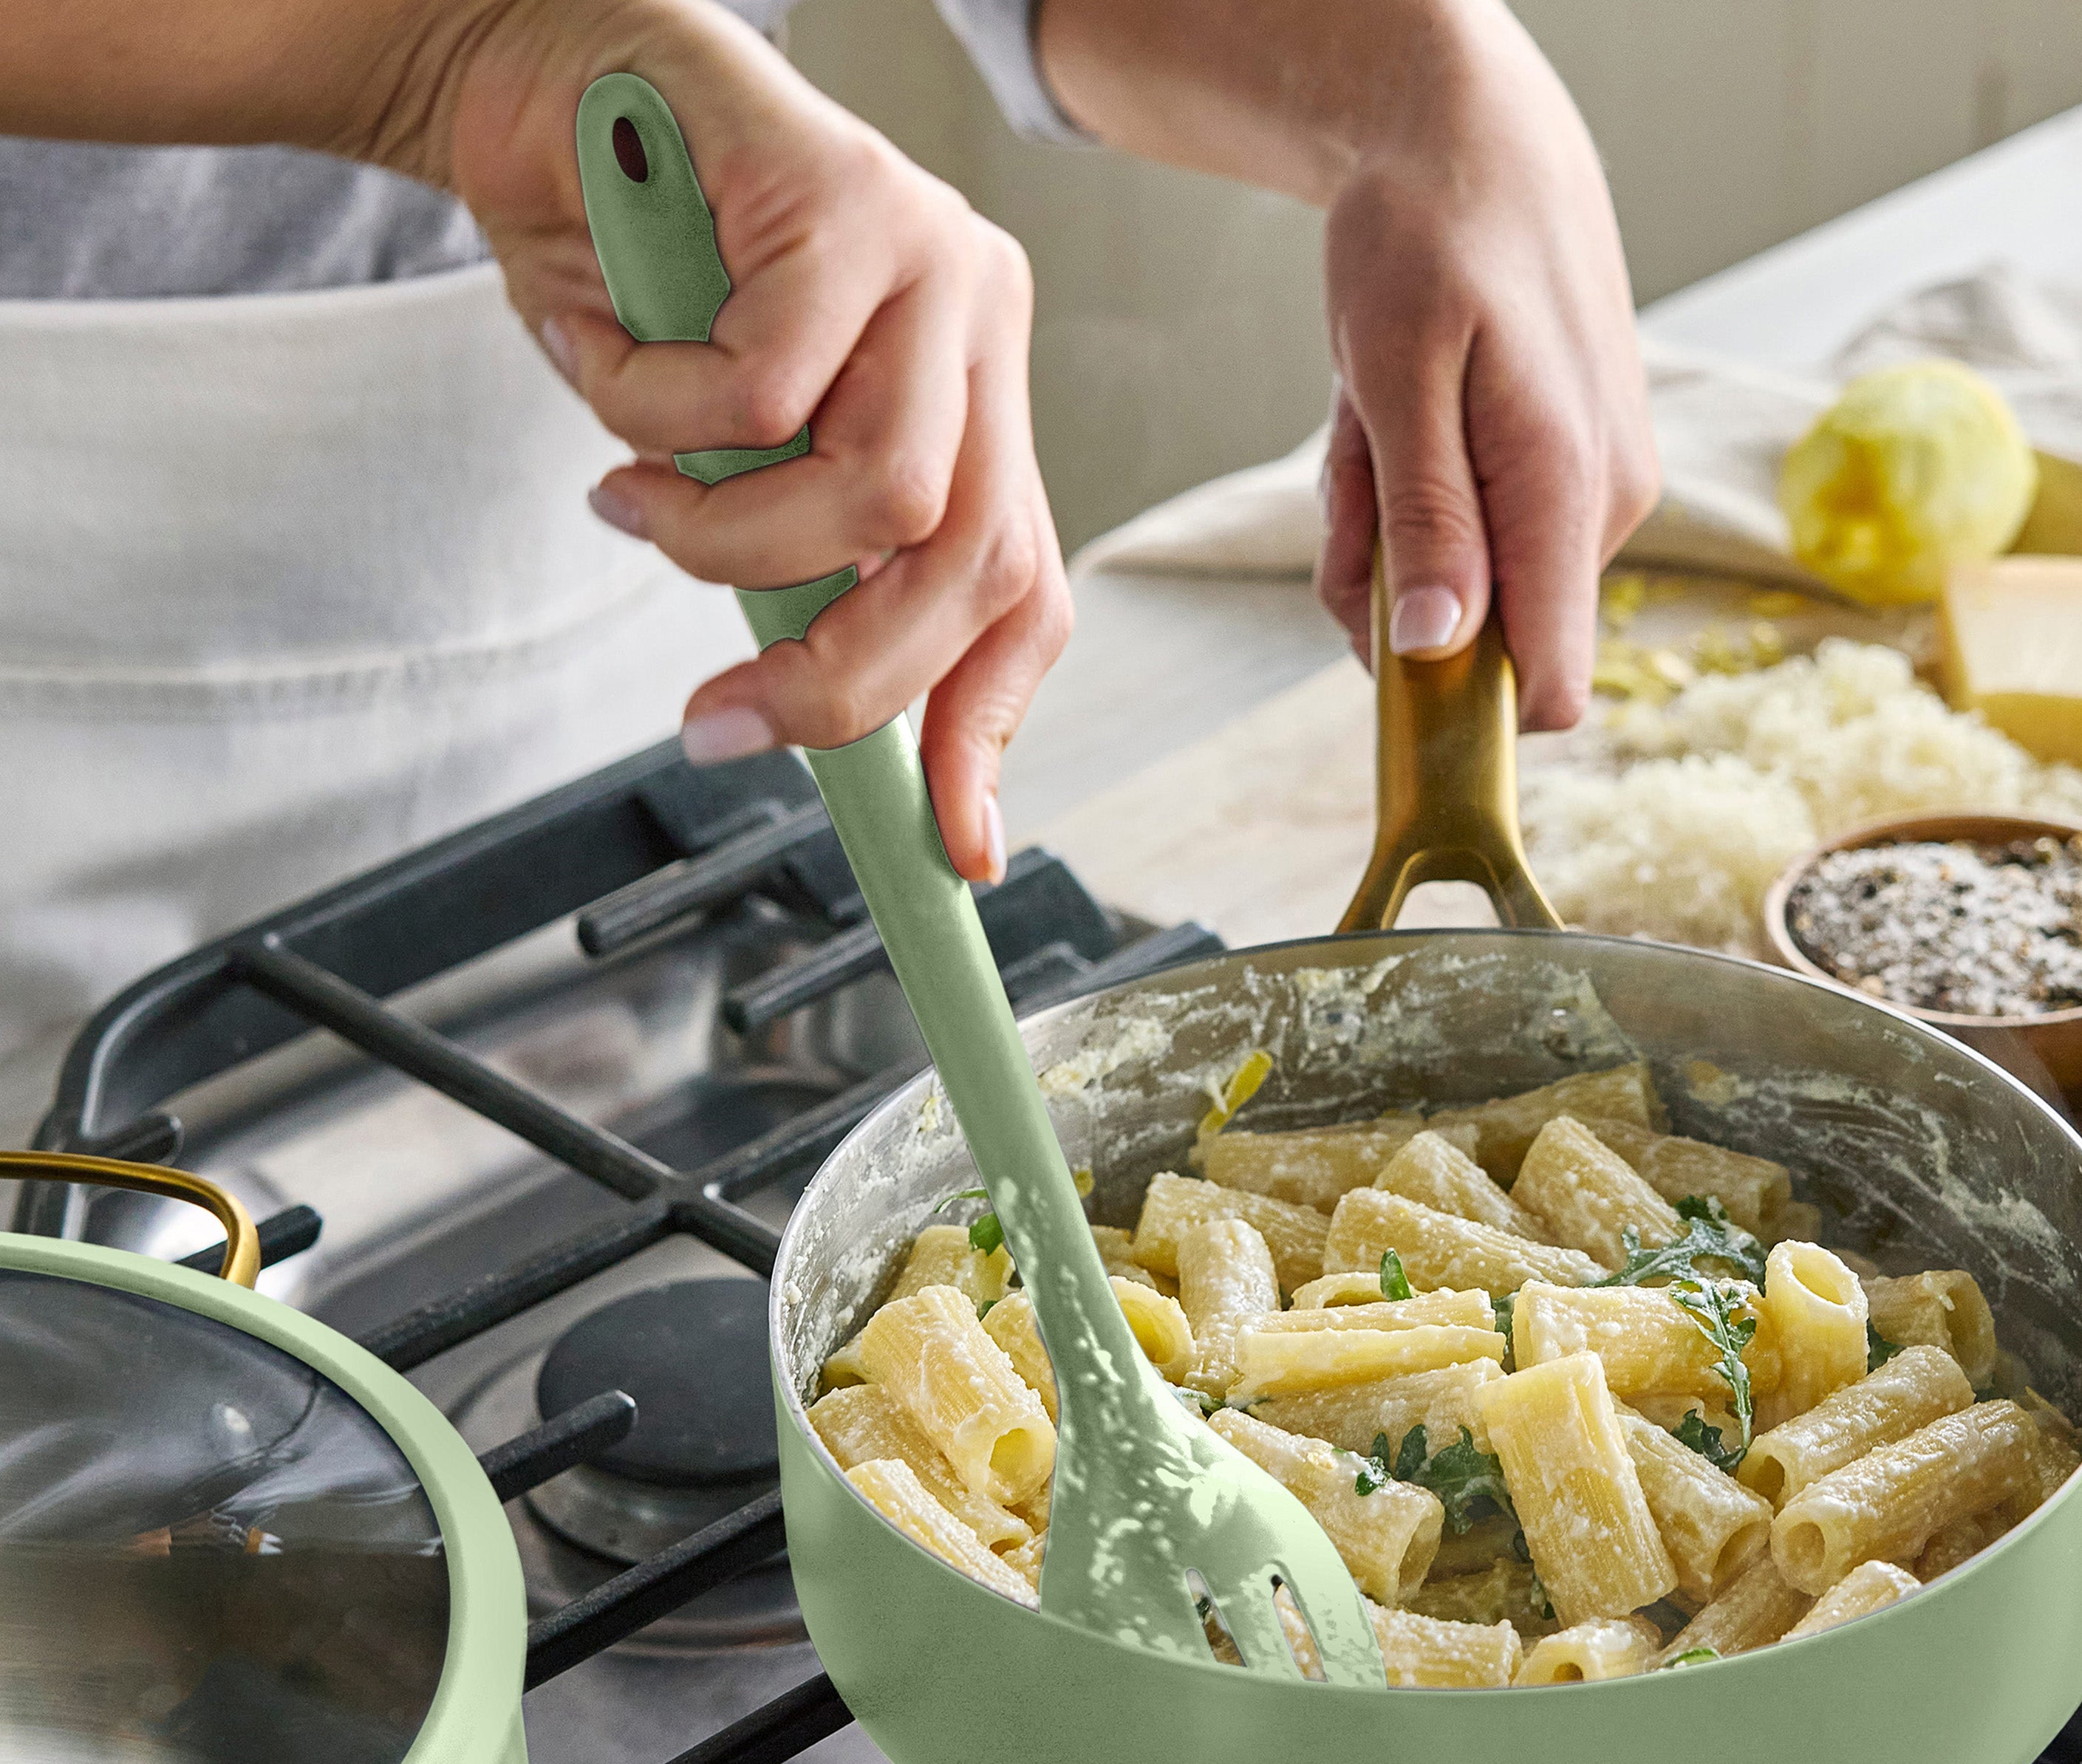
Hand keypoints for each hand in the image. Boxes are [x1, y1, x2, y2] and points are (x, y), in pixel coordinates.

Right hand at [413, 0, 1069, 880]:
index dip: (986, 730)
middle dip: (842, 684)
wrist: (542, 81)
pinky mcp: (848, 193)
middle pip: (969, 567)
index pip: (1021, 592)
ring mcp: (931, 256)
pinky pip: (762, 387)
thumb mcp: (728, 465)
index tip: (951, 846)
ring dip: (731, 544)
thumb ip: (793, 569)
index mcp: (972, 401)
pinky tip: (610, 360)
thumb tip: (803, 722)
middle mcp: (977, 329)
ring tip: (633, 501)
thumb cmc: (634, 282)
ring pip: (883, 494)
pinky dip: (658, 410)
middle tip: (719, 724)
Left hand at [1312, 5, 1655, 726]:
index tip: (1379, 651)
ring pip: (1460, 585)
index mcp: (1565, 489)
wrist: (1473, 141)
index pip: (1547, 685)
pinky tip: (1403, 414)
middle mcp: (1600, 506)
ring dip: (1388, 524)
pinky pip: (1468, 534)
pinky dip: (1410, 491)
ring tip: (1380, 417)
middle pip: (1473, 637)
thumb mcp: (1395, 375)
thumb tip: (1440, 653)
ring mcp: (1589, 492)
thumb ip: (1424, 521)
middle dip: (1388, 578)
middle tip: (1360, 461)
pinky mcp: (1565, 477)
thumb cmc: (1427, 234)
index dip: (1459, 708)